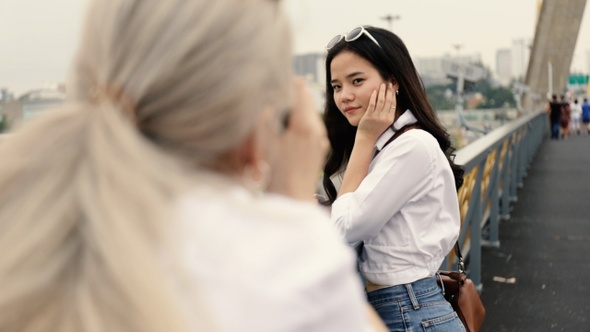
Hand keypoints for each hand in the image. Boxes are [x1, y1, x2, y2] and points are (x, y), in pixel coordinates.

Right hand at [266, 78, 328, 200]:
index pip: (299, 88)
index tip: (275, 82)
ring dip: (295, 110)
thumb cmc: (274, 172)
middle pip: (306, 98)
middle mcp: (317, 129)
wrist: (292, 198)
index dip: (286, 82)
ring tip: (279, 117)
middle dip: (290, 96)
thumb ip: (266, 113)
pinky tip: (287, 135)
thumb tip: (267, 96)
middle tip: (274, 97)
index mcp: (303, 124)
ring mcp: (321, 139)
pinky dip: (300, 125)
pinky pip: (311, 127)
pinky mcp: (321, 148)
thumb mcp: (264, 140)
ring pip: (309, 112)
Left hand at [357, 83, 395, 141]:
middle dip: (389, 90)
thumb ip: (388, 113)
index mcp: (390, 118)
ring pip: (381, 101)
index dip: (394, 94)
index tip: (393, 87)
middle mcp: (384, 117)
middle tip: (388, 83)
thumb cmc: (375, 129)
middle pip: (388, 101)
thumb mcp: (385, 122)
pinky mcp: (369, 116)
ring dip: (382, 91)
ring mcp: (377, 117)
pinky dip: (373, 97)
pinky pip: (372, 104)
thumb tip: (390, 102)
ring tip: (382, 85)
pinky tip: (374, 91)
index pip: (394, 103)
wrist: (367, 138)